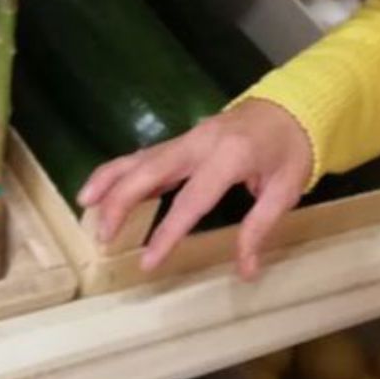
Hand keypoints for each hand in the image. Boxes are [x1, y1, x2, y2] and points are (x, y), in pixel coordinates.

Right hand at [76, 100, 313, 278]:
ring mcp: (188, 137)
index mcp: (231, 156)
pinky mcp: (182, 140)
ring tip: (85, 208)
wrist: (294, 106)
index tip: (148, 262)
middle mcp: (201, 143)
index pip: (192, 200)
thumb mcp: (286, 190)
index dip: (168, 233)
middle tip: (103, 236)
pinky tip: (99, 190)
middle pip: (151, 170)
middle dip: (122, 201)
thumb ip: (260, 229)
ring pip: (140, 157)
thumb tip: (245, 272)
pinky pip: (145, 155)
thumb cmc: (292, 150)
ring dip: (110, 181)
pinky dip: (119, 171)